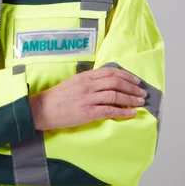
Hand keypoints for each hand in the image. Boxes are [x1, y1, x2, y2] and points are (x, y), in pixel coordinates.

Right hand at [29, 66, 146, 130]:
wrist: (42, 109)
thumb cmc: (57, 97)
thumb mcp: (73, 83)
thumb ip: (89, 81)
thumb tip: (106, 83)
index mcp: (85, 76)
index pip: (110, 72)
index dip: (126, 76)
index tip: (136, 81)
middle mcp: (88, 85)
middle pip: (116, 82)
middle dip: (132, 87)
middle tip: (142, 92)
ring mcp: (88, 99)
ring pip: (115, 96)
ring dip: (131, 99)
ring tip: (140, 102)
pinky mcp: (87, 113)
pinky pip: (109, 111)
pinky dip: (123, 112)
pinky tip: (132, 113)